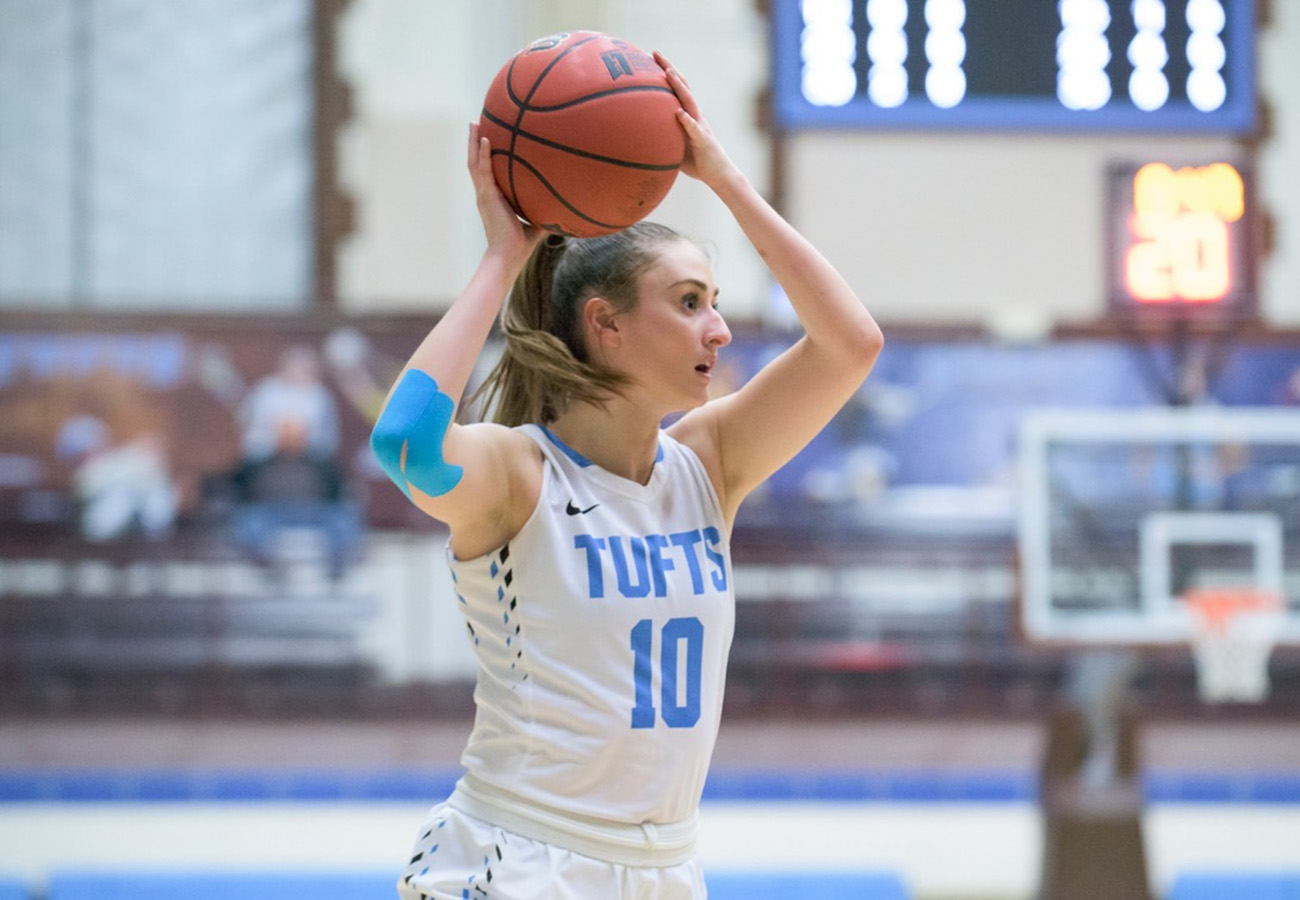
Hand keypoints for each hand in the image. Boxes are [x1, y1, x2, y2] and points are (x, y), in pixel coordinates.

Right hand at [467, 122, 542, 263]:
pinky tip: (486, 138)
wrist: (509, 257)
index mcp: (493, 198)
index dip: (485, 156)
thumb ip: (544, 213)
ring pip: (474, 162)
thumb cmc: (520, 245)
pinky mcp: (486, 197)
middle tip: (476, 124)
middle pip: (476, 162)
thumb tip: (562, 208)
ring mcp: (484, 194)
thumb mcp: (535, 223)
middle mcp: (486, 194)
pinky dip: (483, 154)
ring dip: (474, 142)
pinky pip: (482, 171)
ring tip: (474, 124)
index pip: (486, 172)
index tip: (488, 139)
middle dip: (475, 142)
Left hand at [655, 52, 739, 188]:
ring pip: (689, 101)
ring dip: (679, 87)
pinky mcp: (703, 140)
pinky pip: (694, 129)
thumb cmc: (696, 161)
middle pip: (682, 86)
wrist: (718, 174)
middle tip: (654, 53)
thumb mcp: (674, 145)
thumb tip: (638, 136)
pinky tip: (678, 113)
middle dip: (668, 68)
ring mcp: (700, 125)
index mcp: (688, 114)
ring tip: (668, 73)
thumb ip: (662, 135)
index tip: (648, 58)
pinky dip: (686, 120)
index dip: (663, 72)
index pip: (675, 88)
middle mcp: (695, 115)